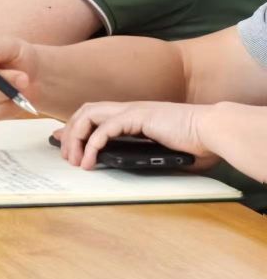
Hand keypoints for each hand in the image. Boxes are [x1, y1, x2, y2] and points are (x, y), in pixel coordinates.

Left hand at [58, 99, 219, 170]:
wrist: (213, 130)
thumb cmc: (197, 142)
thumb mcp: (166, 151)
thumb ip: (149, 155)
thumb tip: (139, 169)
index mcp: (134, 115)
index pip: (96, 114)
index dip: (77, 127)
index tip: (65, 142)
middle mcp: (129, 108)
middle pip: (85, 112)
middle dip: (70, 133)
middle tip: (67, 157)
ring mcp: (132, 110)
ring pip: (88, 117)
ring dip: (76, 138)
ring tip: (75, 161)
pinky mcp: (137, 117)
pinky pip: (104, 129)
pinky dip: (92, 144)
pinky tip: (90, 160)